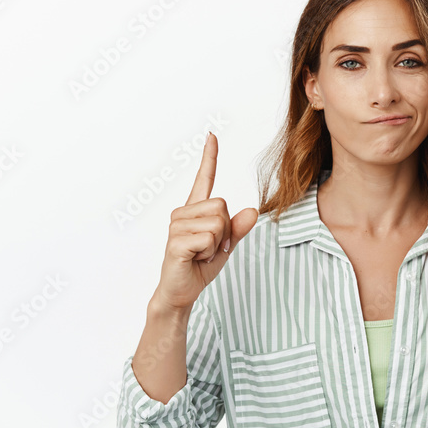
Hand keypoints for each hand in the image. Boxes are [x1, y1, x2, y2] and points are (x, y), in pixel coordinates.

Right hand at [151, 132, 258, 313]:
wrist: (182, 291)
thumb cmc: (200, 266)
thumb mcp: (226, 245)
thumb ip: (238, 228)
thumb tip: (252, 210)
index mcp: (195, 210)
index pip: (204, 179)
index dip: (210, 158)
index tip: (212, 136)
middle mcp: (183, 213)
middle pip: (222, 205)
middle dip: (225, 231)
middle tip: (211, 247)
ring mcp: (177, 226)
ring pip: (218, 222)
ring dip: (217, 243)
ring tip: (201, 253)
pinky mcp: (176, 242)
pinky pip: (209, 238)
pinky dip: (210, 252)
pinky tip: (196, 258)